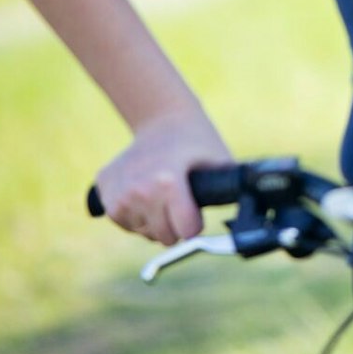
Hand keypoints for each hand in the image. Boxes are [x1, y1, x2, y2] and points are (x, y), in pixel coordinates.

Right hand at [93, 107, 232, 245]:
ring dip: (154, 221)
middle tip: (180, 202)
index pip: (185, 231)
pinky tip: (145, 194)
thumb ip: (231, 190)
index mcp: (167, 183)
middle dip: (176, 225)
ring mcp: (117, 190)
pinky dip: (134, 214)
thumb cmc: (195, 139)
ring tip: (163, 195)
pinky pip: (121, 219)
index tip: (196, 210)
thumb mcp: (221, 161)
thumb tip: (250, 208)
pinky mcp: (102, 188)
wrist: (162, 117)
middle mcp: (138, 190)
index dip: (196, 223)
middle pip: (164, 236)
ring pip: (141, 231)